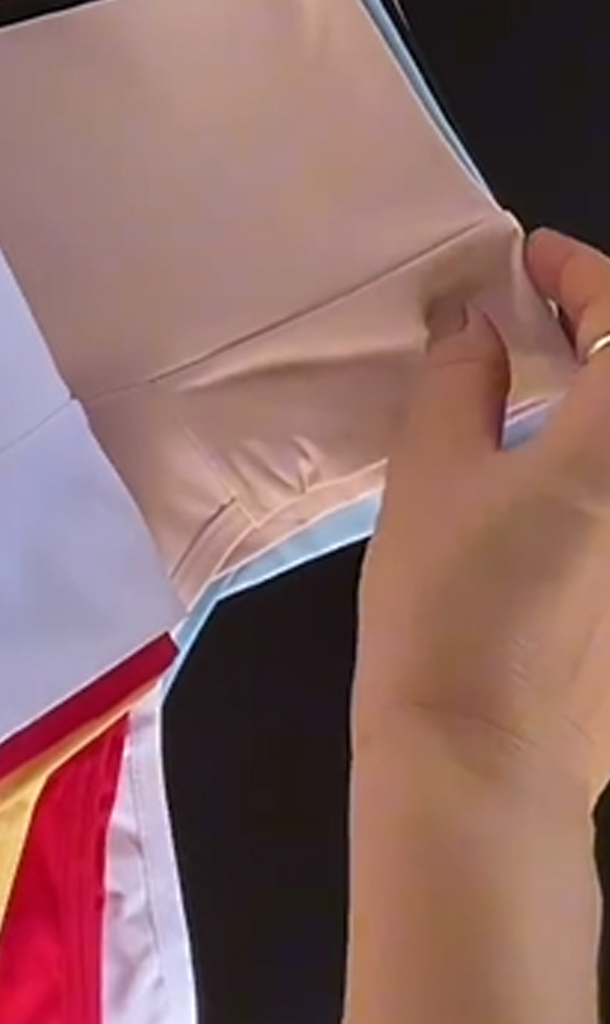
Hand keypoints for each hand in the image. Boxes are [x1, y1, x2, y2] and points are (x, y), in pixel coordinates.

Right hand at [354, 226, 609, 803]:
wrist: (481, 763)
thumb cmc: (447, 606)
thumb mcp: (431, 474)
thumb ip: (458, 381)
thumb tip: (476, 325)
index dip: (580, 272)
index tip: (527, 260)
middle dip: (599, 330)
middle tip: (533, 314)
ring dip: (596, 396)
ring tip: (532, 382)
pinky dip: (594, 456)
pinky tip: (542, 467)